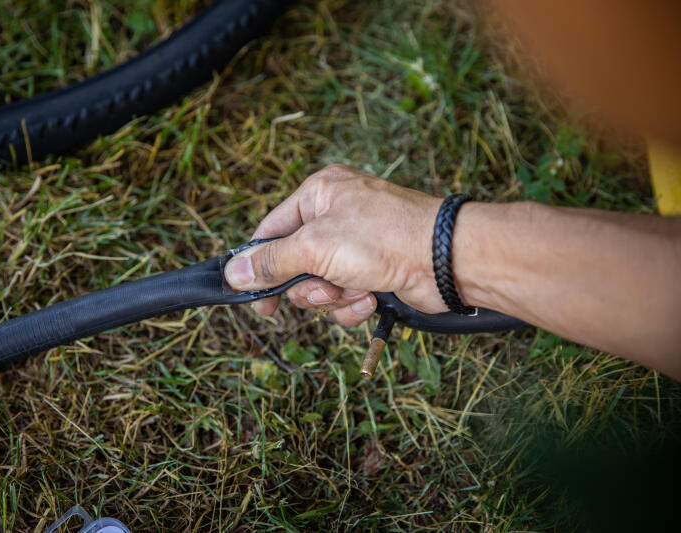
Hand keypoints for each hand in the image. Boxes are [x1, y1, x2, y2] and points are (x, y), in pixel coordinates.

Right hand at [224, 164, 445, 325]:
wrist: (445, 259)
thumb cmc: (385, 237)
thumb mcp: (315, 247)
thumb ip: (271, 261)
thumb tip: (234, 273)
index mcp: (318, 194)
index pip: (270, 232)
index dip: (259, 266)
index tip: (253, 297)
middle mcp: (336, 215)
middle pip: (294, 264)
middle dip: (308, 286)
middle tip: (322, 290)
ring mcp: (357, 244)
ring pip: (319, 286)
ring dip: (333, 298)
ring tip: (353, 290)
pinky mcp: (374, 270)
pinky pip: (345, 296)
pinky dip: (354, 303)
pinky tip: (372, 297)